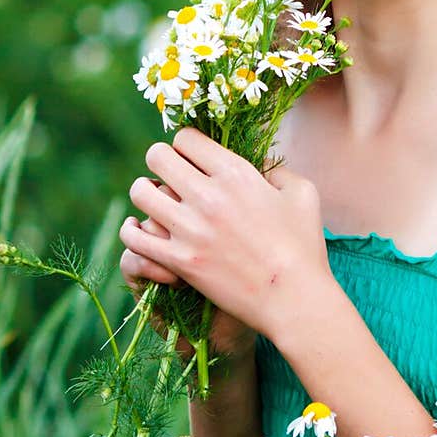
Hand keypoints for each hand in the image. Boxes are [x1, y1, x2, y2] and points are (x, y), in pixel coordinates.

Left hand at [119, 129, 334, 347]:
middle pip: (157, 157)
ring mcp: (190, 230)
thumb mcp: (303, 194)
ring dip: (146, 193)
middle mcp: (208, 196)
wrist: (294, 298)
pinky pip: (135, 237)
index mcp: (237, 174)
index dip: (187, 145)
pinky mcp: (179, 261)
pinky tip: (140, 230)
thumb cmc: (305, 246)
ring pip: (140, 192)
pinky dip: (132, 231)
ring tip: (156, 203)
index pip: (187, 138)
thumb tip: (256, 165)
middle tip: (170, 176)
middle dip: (161, 162)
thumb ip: (276, 171)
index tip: (192, 158)